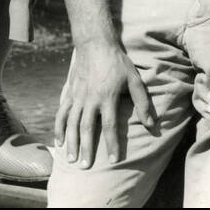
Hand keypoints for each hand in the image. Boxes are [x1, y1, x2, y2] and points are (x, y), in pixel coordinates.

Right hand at [54, 38, 157, 167]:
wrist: (94, 43)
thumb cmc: (117, 62)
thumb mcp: (134, 80)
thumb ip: (142, 103)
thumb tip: (151, 125)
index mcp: (107, 97)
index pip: (110, 126)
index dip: (112, 144)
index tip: (113, 161)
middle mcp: (89, 98)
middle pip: (86, 128)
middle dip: (86, 148)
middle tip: (85, 166)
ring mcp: (77, 95)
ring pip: (71, 122)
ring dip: (70, 141)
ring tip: (71, 158)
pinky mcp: (69, 92)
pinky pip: (62, 112)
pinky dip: (59, 127)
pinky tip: (59, 141)